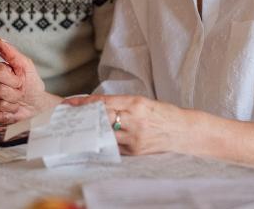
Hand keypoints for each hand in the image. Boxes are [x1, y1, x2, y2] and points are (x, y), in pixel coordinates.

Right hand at [0, 38, 57, 124]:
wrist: (35, 104)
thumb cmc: (30, 83)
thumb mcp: (26, 65)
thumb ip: (11, 52)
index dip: (13, 79)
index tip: (20, 81)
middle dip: (14, 94)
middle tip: (19, 93)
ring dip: (11, 106)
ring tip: (15, 103)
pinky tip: (7, 114)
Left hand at [62, 94, 191, 155]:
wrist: (184, 132)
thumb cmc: (163, 114)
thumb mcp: (143, 102)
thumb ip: (122, 104)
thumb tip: (97, 106)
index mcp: (135, 103)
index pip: (103, 102)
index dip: (83, 103)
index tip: (69, 103)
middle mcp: (134, 120)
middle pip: (100, 118)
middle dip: (83, 117)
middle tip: (69, 117)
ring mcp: (134, 137)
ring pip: (105, 134)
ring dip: (92, 131)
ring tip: (80, 128)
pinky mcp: (136, 151)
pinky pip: (114, 146)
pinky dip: (106, 142)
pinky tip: (98, 140)